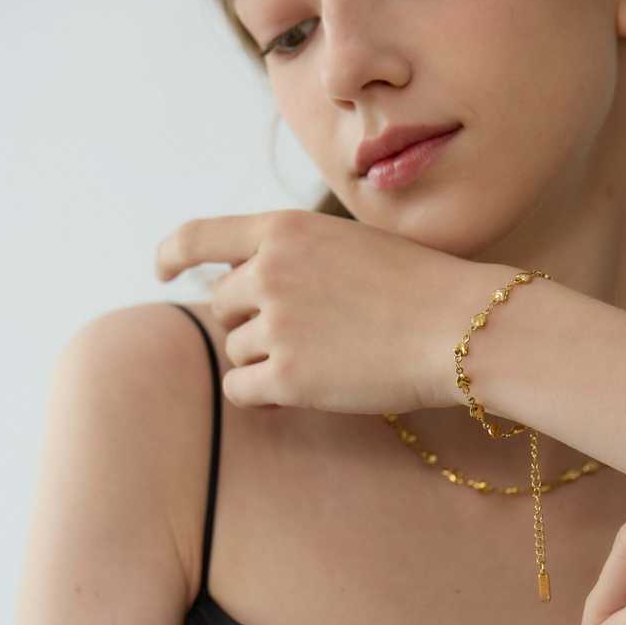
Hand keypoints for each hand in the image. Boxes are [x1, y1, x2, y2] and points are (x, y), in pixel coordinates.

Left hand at [155, 209, 493, 412]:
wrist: (461, 327)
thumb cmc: (418, 287)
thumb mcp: (347, 245)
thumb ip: (294, 257)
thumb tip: (246, 289)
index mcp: (284, 230)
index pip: (200, 236)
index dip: (173, 254)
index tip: (164, 270)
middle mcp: (269, 271)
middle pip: (222, 305)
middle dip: (250, 321)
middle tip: (302, 334)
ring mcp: (277, 324)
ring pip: (236, 350)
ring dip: (266, 358)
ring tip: (322, 358)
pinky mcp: (288, 377)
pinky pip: (241, 390)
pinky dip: (261, 395)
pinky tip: (293, 392)